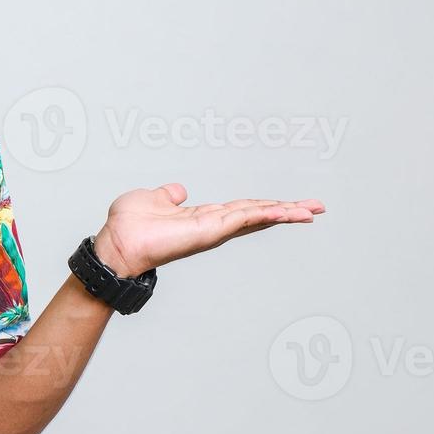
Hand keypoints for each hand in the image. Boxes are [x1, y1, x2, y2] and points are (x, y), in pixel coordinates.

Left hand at [92, 184, 324, 276]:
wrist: (116, 243)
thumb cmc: (128, 225)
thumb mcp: (151, 199)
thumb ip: (168, 196)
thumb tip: (178, 191)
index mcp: (202, 217)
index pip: (242, 210)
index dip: (267, 206)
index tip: (291, 204)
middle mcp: (212, 225)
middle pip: (258, 215)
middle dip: (288, 211)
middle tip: (317, 208)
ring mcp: (213, 230)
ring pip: (256, 217)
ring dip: (285, 212)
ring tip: (312, 210)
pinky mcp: (208, 231)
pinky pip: (242, 218)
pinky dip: (263, 214)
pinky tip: (284, 211)